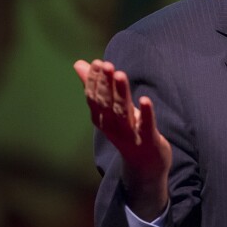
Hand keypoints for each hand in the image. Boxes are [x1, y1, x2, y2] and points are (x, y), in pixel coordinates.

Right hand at [74, 59, 172, 219]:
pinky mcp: (148, 140)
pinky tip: (145, 99)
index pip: (94, 98)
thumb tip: (78, 64)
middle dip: (105, 84)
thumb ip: (96, 86)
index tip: (97, 62)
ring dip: (121, 93)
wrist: (145, 164)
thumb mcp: (110, 110)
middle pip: (107, 104)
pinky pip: (146, 126)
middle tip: (106, 64)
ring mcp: (130, 135)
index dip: (95, 81)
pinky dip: (146, 113)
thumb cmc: (127, 130)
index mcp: (101, 119)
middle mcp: (112, 127)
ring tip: (120, 75)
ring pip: (123, 113)